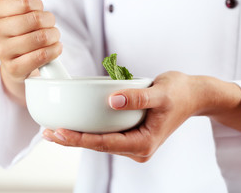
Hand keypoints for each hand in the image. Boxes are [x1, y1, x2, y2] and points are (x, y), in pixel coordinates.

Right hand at [0, 0, 61, 103]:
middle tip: (50, 24)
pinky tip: (55, 47)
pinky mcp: (14, 68)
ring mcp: (1, 52)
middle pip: (34, 19)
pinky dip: (54, 50)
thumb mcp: (10, 4)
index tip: (39, 9)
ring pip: (40, 38)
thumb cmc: (15, 28)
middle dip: (49, 20)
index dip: (38, 4)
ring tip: (53, 36)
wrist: (14, 60)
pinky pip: (42, 56)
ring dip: (54, 35)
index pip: (24, 1)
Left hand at [43, 71, 240, 161]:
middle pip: (98, 146)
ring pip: (99, 142)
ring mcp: (133, 142)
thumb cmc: (180, 93)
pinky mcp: (130, 134)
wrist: (193, 95)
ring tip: (53, 130)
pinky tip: (74, 125)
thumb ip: (138, 97)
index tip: (58, 132)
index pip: (105, 143)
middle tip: (47, 132)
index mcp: (144, 142)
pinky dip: (88, 131)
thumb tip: (112, 100)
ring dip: (77, 136)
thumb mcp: (162, 93)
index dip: (80, 139)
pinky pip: (105, 136)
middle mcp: (137, 147)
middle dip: (72, 140)